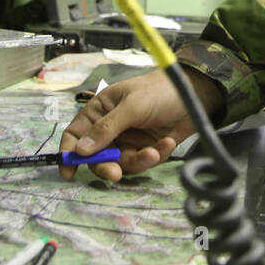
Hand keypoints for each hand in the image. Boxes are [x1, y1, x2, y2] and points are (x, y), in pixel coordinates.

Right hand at [59, 68, 222, 181]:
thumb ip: (107, 128)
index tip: (69, 172)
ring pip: (122, 163)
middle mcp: (110, 128)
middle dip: (106, 166)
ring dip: (138, 160)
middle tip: (116, 173)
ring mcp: (129, 140)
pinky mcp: (146, 149)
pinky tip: (169, 142)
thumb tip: (81, 151)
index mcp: (100, 110)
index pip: (76, 133)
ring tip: (155, 152)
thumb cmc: (159, 91)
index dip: (69, 153)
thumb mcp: (132, 106)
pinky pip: (143, 162)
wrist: (196, 95)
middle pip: (97, 156)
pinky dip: (156, 155)